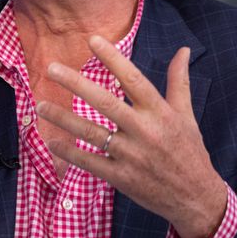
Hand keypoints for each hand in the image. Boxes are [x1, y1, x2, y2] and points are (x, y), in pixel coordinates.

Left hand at [35, 37, 225, 237]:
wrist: (196, 198)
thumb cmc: (189, 151)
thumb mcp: (186, 115)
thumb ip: (179, 81)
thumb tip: (182, 50)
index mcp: (160, 112)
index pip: (133, 79)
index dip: (113, 58)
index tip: (93, 40)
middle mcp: (144, 131)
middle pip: (106, 103)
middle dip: (77, 84)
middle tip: (52, 68)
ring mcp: (131, 155)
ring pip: (91, 132)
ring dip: (63, 119)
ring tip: (40, 105)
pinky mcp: (122, 177)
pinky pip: (90, 162)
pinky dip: (69, 153)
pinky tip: (52, 142)